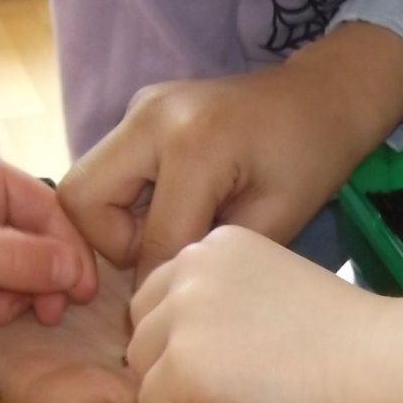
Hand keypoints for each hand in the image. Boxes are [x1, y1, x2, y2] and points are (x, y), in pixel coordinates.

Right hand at [59, 21, 402, 282]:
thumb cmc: (311, 160)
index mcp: (193, 145)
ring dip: (119, 224)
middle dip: (114, 245)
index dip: (159, 282)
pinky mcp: (139, 112)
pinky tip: (176, 211)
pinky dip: (128, 203)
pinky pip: (109, 171)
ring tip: (178, 233)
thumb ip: (215, 257)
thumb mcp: (277, 220)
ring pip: (86, 186)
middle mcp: (150, 117)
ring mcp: (139, 109)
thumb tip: (161, 296)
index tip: (177, 305)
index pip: (149, 239)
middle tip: (166, 257)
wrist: (320, 97)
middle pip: (82, 199)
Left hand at [128, 225, 379, 402]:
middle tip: (244, 394)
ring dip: (186, 401)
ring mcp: (182, 312)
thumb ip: (234, 314)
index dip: (197, 342)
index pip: (168, 297)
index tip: (248, 365)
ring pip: (144, 370)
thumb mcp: (281, 306)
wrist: (386, 364)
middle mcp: (191, 264)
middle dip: (181, 370)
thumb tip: (195, 356)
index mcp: (219, 244)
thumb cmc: (356, 342)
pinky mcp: (182, 362)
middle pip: (144, 330)